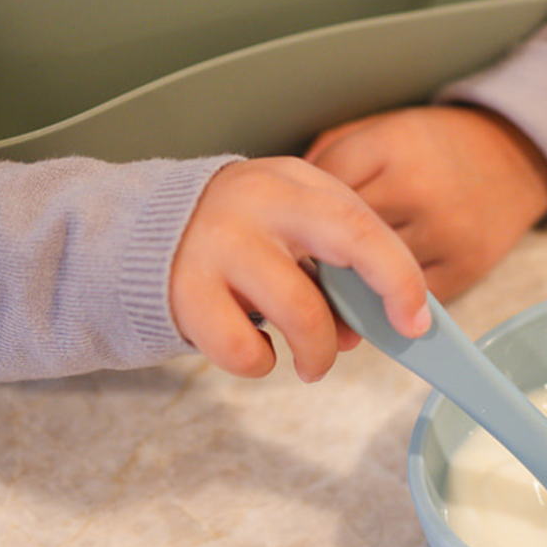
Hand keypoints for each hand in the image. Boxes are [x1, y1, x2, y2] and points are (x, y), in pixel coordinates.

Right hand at [168, 156, 428, 380]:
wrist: (130, 239)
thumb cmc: (229, 245)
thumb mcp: (283, 234)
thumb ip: (332, 267)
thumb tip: (381, 324)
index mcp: (293, 183)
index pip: (364, 224)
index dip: (400, 276)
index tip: (416, 320)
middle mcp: (259, 202)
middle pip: (350, 241)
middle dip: (385, 292)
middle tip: (386, 336)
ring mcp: (220, 245)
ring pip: (302, 314)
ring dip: (317, 353)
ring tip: (308, 362)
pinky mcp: (185, 293)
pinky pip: (247, 351)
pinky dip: (259, 363)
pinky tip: (253, 349)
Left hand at [305, 105, 546, 301]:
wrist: (515, 158)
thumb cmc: (437, 148)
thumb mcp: (383, 131)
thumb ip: (333, 159)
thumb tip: (292, 212)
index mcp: (391, 147)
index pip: (323, 194)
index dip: (304, 216)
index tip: (296, 229)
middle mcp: (419, 190)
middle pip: (345, 243)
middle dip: (321, 259)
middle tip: (305, 271)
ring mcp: (444, 233)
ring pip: (375, 278)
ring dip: (353, 290)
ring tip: (340, 288)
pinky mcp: (464, 266)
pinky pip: (409, 299)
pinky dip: (391, 302)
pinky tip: (382, 294)